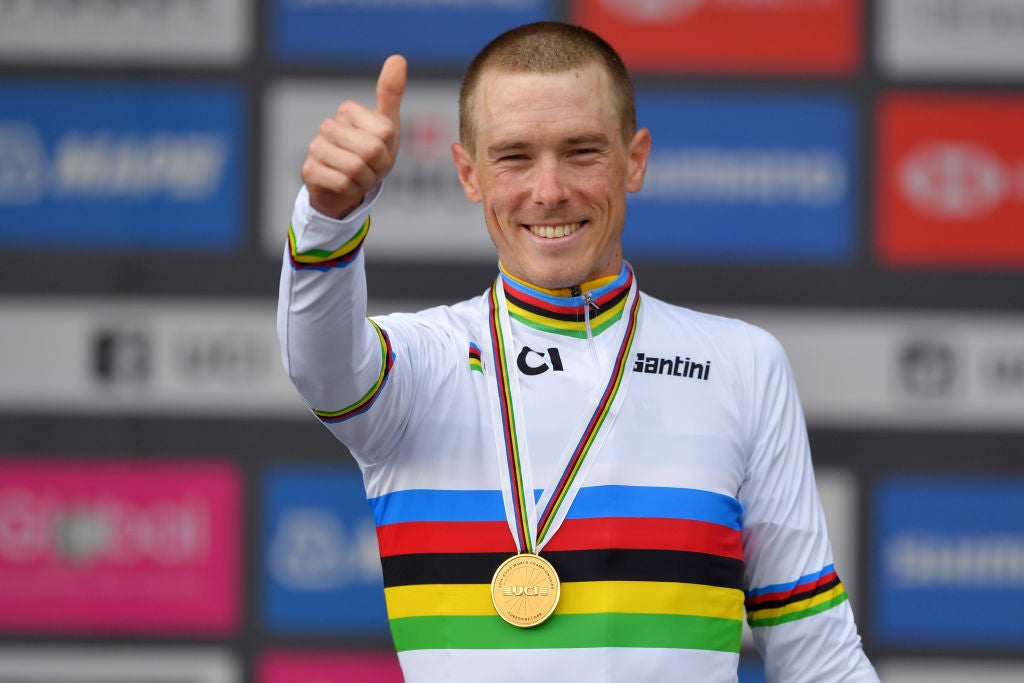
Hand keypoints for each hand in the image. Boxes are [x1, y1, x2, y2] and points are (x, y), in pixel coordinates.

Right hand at [302, 54, 407, 218]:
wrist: (346, 187)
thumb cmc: (370, 155)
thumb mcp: (386, 127)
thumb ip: (391, 94)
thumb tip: (398, 58)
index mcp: (348, 110)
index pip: (384, 133)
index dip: (387, 149)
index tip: (379, 151)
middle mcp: (329, 125)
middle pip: (371, 150)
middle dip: (377, 167)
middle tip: (370, 168)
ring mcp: (315, 147)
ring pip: (356, 168)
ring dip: (364, 179)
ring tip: (358, 176)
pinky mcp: (309, 170)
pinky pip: (342, 183)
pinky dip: (350, 188)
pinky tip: (343, 184)